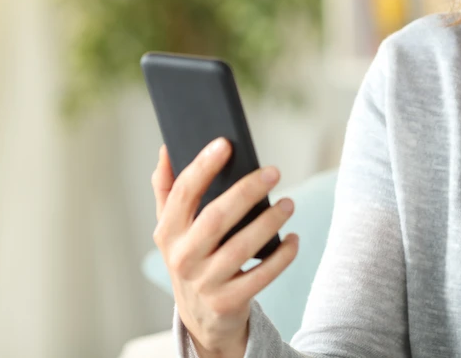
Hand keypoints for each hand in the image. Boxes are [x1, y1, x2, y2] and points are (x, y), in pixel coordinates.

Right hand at [152, 139, 298, 357]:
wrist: (201, 317)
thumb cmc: (192, 257)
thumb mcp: (172, 229)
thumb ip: (167, 189)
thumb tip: (166, 149)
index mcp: (167, 232)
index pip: (183, 193)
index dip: (202, 166)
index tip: (225, 143)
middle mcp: (182, 258)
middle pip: (216, 218)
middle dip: (246, 191)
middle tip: (273, 172)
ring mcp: (205, 283)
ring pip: (241, 248)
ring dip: (269, 222)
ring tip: (289, 203)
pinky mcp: (228, 302)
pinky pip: (261, 276)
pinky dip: (281, 257)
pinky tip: (293, 239)